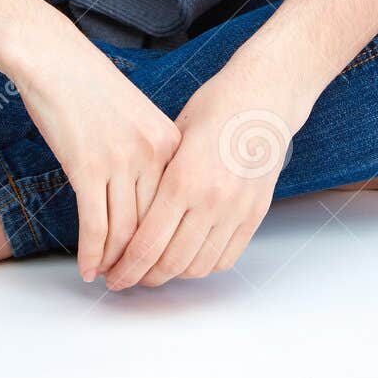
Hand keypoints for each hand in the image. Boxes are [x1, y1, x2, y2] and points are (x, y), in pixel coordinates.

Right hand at [9, 25, 182, 281]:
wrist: (54, 59)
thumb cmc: (91, 86)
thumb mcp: (137, 117)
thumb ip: (151, 155)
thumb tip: (150, 203)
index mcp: (172, 140)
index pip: (175, 207)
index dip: (166, 242)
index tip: (158, 264)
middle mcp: (153, 152)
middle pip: (153, 224)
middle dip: (143, 261)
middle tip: (132, 282)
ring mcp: (121, 159)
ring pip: (125, 231)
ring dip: (116, 263)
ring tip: (108, 279)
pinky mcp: (87, 166)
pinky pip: (94, 225)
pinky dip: (91, 253)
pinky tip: (87, 268)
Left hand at [99, 48, 316, 289]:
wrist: (264, 99)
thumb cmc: (215, 107)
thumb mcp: (173, 136)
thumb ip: (155, 178)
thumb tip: (130, 213)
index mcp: (182, 179)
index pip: (147, 244)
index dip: (126, 268)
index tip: (113, 275)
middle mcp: (210, 200)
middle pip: (170, 263)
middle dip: (144, 278)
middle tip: (129, 277)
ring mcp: (236, 210)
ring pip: (198, 266)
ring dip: (173, 276)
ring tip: (156, 270)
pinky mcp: (255, 214)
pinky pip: (226, 257)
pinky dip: (204, 266)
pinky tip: (188, 258)